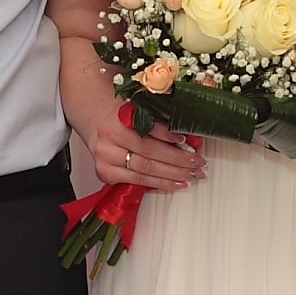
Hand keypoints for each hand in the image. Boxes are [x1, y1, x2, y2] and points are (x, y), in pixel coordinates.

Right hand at [82, 97, 204, 193]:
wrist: (98, 126)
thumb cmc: (122, 119)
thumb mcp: (138, 111)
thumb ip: (159, 120)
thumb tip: (188, 135)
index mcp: (116, 120)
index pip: (146, 129)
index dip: (166, 135)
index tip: (185, 140)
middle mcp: (108, 140)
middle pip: (148, 153)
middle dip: (177, 160)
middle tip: (197, 162)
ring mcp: (105, 160)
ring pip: (145, 170)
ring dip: (173, 174)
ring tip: (192, 175)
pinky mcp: (106, 174)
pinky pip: (138, 181)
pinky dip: (161, 183)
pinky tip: (176, 183)